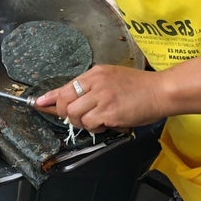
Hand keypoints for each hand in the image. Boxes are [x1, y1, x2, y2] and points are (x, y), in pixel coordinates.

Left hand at [35, 65, 164, 132]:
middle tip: (76, 118)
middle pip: (64, 102)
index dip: (50, 98)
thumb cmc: (139, 88)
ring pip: (74, 114)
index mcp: (95, 73)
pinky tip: (105, 124)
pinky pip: (90, 123)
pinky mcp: (109, 111)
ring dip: (81, 122)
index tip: (38, 104)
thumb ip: (90, 87)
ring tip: (96, 121)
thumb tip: (67, 98)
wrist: (162, 91)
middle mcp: (95, 83)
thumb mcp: (111, 78)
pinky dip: (94, 128)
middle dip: (63, 113)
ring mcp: (102, 97)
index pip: (64, 86)